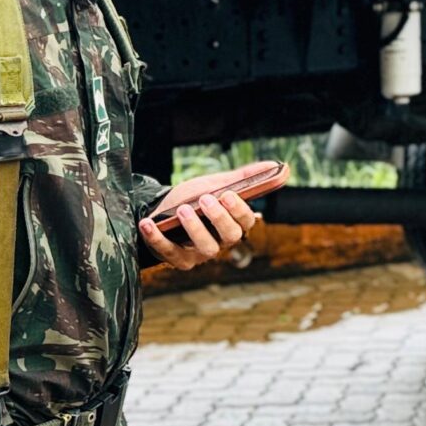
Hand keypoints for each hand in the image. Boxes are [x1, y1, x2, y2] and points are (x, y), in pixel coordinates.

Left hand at [137, 160, 268, 271]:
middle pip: (230, 236)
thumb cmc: (193, 198)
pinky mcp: (178, 260)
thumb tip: (278, 165)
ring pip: (206, 248)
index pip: (246, 222)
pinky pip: (170, 253)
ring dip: (195, 228)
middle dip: (219, 218)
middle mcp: (220, 241)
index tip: (228, 194)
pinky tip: (148, 223)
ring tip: (183, 209)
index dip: (239, 210)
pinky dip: (158, 239)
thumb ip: (243, 177)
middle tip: (205, 199)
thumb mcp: (215, 184)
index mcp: (232, 223)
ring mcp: (199, 254)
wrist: (161, 210)